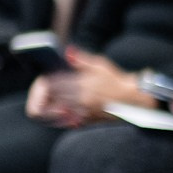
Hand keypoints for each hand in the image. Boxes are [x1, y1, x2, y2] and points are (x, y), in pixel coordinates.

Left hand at [26, 52, 142, 126]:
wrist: (130, 99)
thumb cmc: (116, 80)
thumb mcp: (100, 65)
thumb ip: (81, 59)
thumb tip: (68, 52)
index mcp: (83, 83)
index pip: (56, 82)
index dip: (47, 81)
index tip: (44, 80)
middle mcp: (82, 97)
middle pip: (56, 96)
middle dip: (48, 93)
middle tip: (42, 92)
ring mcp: (84, 110)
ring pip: (60, 108)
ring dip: (52, 105)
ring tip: (47, 103)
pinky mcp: (88, 119)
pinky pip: (69, 119)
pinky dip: (62, 116)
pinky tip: (60, 112)